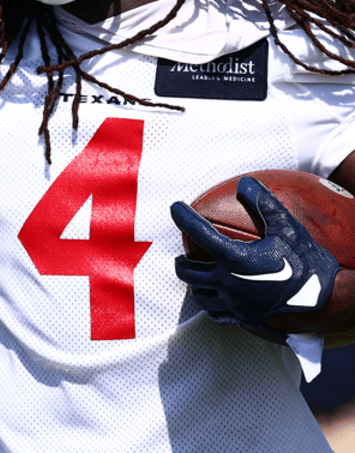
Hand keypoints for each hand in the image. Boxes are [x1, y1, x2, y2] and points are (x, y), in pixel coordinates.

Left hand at [170, 176, 339, 337]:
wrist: (330, 307)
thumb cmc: (309, 267)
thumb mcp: (289, 230)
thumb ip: (265, 205)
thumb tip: (247, 183)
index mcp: (233, 259)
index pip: (198, 232)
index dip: (183, 217)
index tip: (176, 208)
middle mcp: (227, 284)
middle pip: (188, 271)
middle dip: (181, 260)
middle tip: (184, 252)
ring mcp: (234, 306)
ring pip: (199, 295)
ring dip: (195, 284)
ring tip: (198, 275)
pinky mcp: (244, 322)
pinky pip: (217, 316)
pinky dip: (212, 306)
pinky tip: (218, 300)